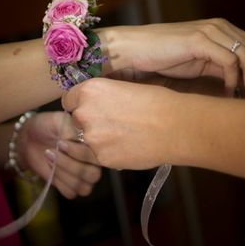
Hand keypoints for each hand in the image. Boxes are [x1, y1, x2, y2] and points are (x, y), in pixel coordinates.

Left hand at [17, 112, 101, 198]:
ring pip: (84, 187)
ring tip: (49, 158)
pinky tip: (50, 170)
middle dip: (70, 165)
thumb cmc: (48, 126)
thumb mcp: (60, 120)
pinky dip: (60, 183)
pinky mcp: (69, 186)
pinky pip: (71, 193)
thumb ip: (72, 129)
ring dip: (63, 174)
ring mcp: (82, 176)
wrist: (30, 136)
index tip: (60, 142)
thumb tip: (78, 141)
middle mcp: (93, 163)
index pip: (96, 157)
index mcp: (95, 146)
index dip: (78, 153)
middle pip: (92, 175)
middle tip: (52, 151)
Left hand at [61, 78, 176, 169]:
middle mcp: (84, 114)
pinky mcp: (102, 158)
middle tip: (113, 123)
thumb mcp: (126, 87)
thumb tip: (99, 100)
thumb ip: (105, 95)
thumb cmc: (158, 102)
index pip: (69, 99)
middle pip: (76, 120)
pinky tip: (129, 146)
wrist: (175, 127)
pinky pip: (99, 155)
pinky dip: (110, 152)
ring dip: (100, 139)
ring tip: (125, 135)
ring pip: (86, 140)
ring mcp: (92, 139)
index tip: (93, 108)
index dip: (81, 104)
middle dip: (90, 122)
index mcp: (90, 91)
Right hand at [102, 18, 244, 99]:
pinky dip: (234, 80)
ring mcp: (211, 31)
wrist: (132, 51)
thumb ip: (222, 70)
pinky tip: (230, 95)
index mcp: (225, 31)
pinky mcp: (199, 40)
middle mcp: (222, 27)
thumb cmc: (163, 60)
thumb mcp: (201, 66)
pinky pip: (229, 61)